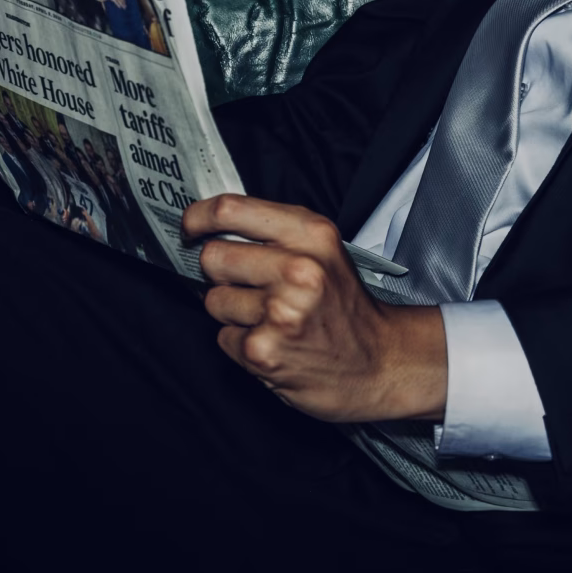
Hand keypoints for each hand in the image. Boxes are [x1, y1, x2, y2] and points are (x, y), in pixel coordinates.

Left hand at [184, 194, 445, 423]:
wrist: (380, 362)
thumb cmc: (345, 307)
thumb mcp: (323, 251)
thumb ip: (275, 232)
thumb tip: (214, 226)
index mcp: (311, 234)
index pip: (230, 210)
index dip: (199, 217)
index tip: (192, 228)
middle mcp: (298, 269)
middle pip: (213, 257)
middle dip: (223, 274)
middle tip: (251, 286)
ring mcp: (280, 312)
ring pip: (214, 300)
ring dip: (235, 313)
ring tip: (272, 319)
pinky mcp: (265, 351)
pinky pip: (224, 337)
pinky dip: (243, 344)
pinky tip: (275, 343)